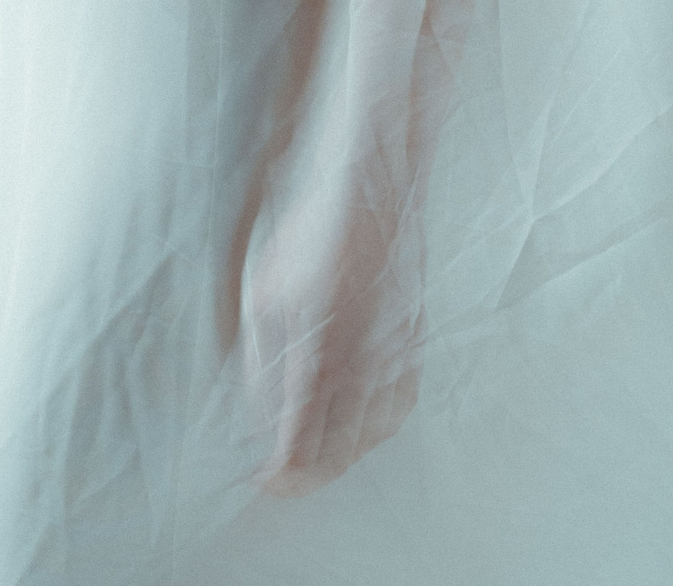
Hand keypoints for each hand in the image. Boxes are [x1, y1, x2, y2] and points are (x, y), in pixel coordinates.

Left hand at [241, 156, 427, 496]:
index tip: (259, 480)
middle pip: (337, 452)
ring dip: (341, 457)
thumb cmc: (310, 236)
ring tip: (313, 456)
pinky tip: (353, 424)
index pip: (299, 442)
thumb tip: (258, 413)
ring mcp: (394, 354)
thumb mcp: (264, 292)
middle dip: (306, 475)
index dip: (278, 474)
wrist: (373, 192)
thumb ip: (260, 361)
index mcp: (318, 351)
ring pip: (371, 437)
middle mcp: (361, 362)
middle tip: (281, 476)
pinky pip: (397, 408)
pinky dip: (374, 430)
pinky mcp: (414, 343)